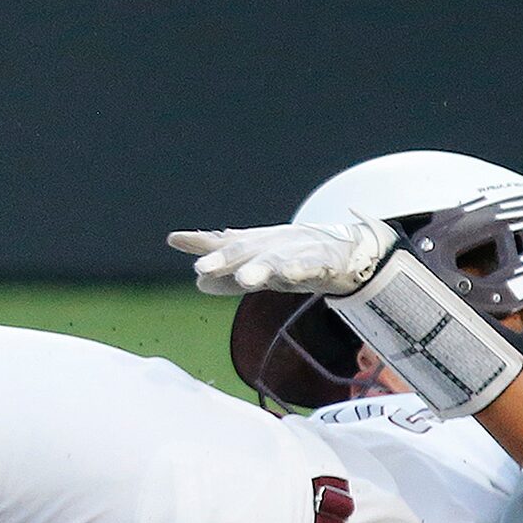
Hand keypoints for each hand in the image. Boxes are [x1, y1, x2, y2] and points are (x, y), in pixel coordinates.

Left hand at [167, 218, 396, 297]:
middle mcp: (271, 247)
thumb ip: (228, 275)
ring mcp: (296, 253)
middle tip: (201, 268)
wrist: (347, 250)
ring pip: (275, 261)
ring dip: (259, 268)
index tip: (175, 239)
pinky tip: (288, 275)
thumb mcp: (259, 267)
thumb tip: (198, 283)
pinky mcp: (321, 263)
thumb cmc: (294, 257)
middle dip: (222, 259)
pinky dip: (299, 268)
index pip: (223, 244)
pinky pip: (309, 267)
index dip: (200, 242)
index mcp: (254, 247)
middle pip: (244, 252)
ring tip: (244, 279)